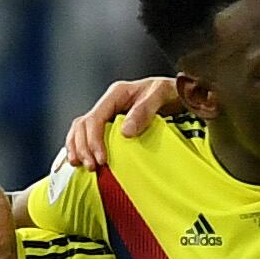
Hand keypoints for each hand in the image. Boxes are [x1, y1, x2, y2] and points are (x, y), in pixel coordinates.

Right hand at [63, 76, 179, 170]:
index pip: (95, 118)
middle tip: (92, 167)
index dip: (94, 140)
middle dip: (84, 148)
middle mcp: (108, 104)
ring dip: (79, 149)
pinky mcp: (110, 125)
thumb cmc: (171, 91)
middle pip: (83, 126)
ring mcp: (107, 114)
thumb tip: (125, 132)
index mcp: (116, 94)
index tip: (101, 159)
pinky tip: (82, 161)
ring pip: (80, 131)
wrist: (180, 92)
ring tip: (85, 167)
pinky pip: (88, 136)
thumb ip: (144, 111)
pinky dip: (82, 148)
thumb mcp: (161, 94)